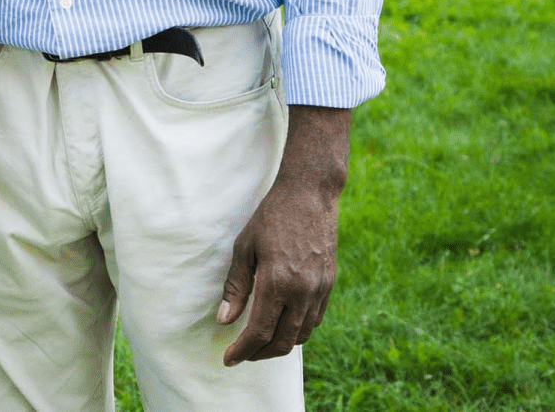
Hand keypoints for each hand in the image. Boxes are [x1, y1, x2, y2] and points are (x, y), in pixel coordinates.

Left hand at [218, 106, 350, 364]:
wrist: (309, 195)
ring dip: (280, 344)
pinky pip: (314, 320)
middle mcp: (303, 292)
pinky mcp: (329, 285)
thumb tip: (225, 320)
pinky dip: (297, 329)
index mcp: (278, 282)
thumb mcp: (244, 247)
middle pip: (283, 341)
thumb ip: (236, 286)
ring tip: (259, 342)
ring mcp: (320, 290)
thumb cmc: (271, 217)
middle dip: (260, 354)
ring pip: (301, 334)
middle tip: (242, 354)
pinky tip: (282, 323)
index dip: (243, 350)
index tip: (228, 359)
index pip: (260, 332)